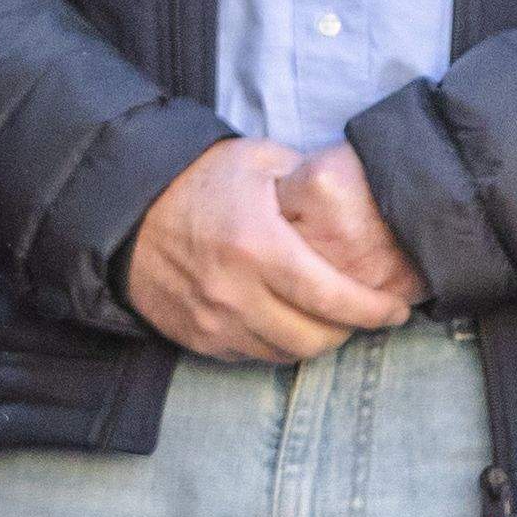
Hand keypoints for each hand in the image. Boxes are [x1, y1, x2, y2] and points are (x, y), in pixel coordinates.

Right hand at [121, 133, 418, 364]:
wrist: (121, 207)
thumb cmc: (195, 180)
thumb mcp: (256, 161)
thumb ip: (307, 180)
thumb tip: (358, 197)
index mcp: (256, 245)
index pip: (332, 297)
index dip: (373, 311)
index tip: (395, 309)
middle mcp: (233, 290)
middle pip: (314, 337)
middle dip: (349, 330)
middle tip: (361, 314)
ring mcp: (211, 318)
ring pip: (285, 353)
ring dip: (312, 340)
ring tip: (322, 318)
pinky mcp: (194, 336)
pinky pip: (250, 355)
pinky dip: (273, 343)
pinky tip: (279, 320)